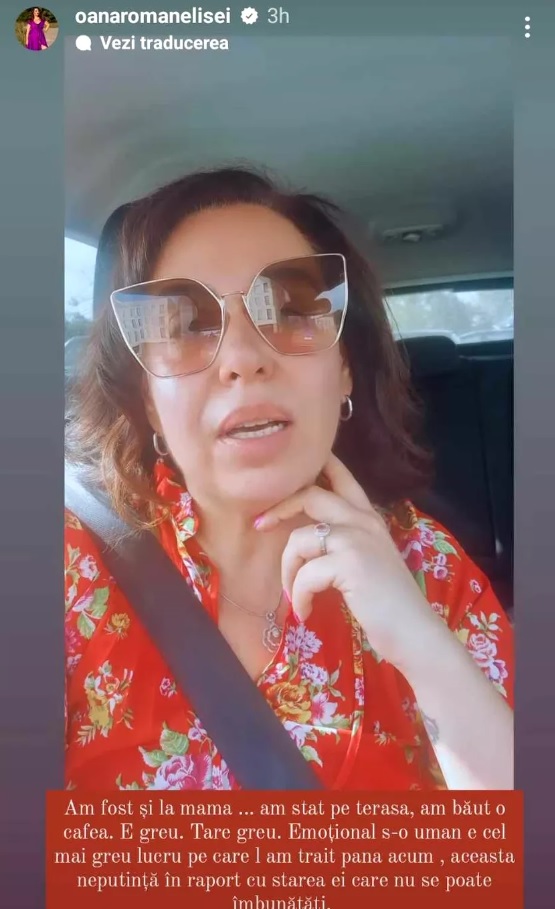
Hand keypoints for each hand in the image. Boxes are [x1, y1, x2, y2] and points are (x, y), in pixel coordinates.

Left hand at [255, 453, 448, 674]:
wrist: (415, 634)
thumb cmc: (388, 604)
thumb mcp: (368, 561)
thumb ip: (345, 542)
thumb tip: (306, 537)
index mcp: (369, 518)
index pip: (342, 476)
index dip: (316, 465)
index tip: (287, 474)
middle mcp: (364, 521)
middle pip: (311, 495)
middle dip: (279, 508)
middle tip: (260, 526)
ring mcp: (357, 540)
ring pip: (299, 539)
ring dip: (288, 571)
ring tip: (295, 595)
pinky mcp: (349, 564)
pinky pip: (304, 574)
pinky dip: (298, 597)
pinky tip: (306, 611)